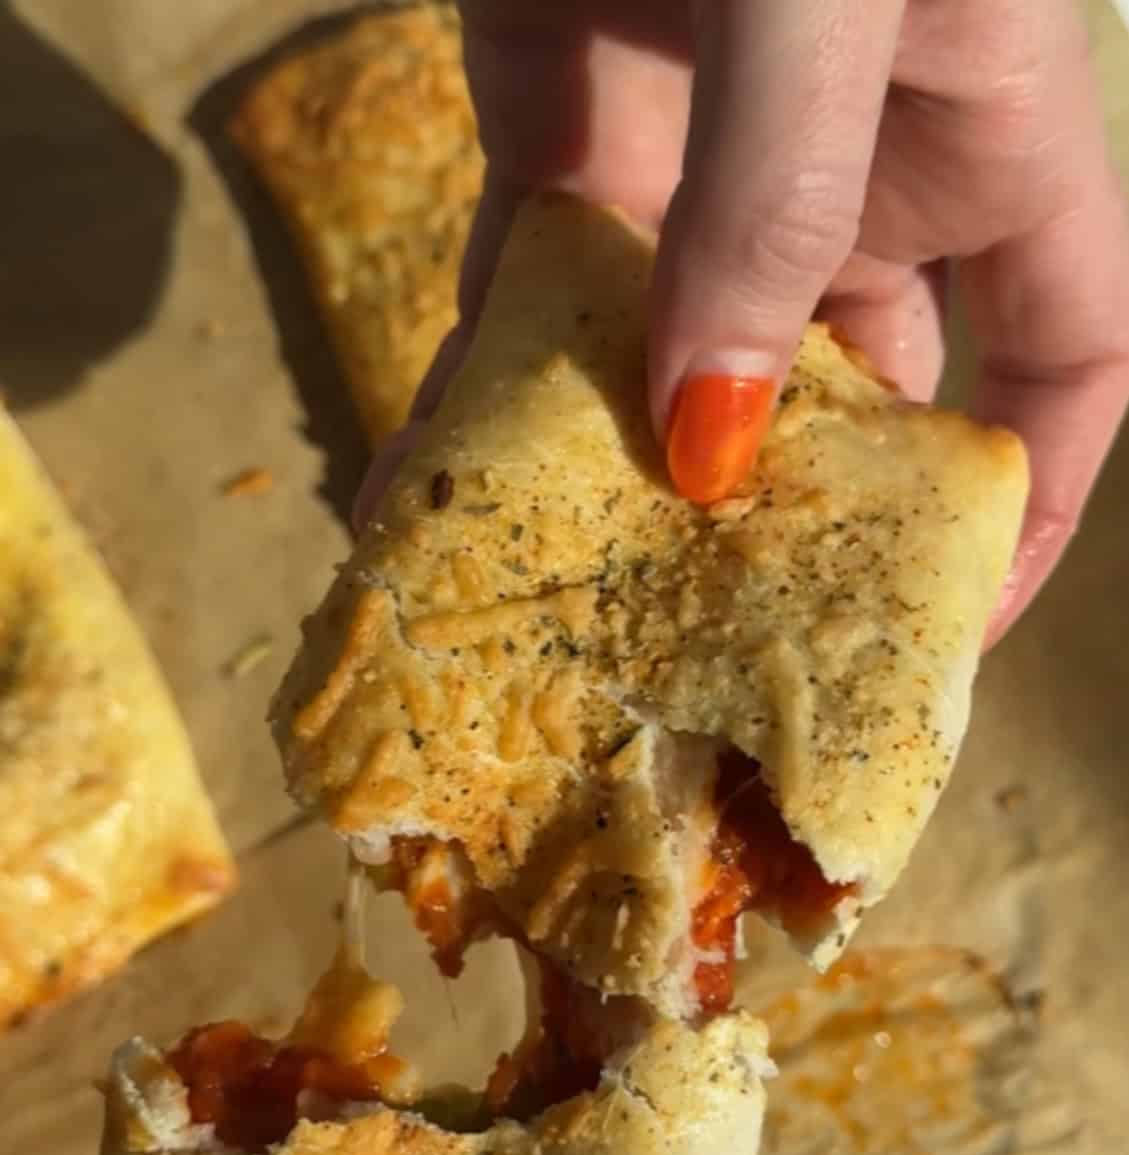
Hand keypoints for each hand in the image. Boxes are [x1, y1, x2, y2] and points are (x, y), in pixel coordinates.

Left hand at [436, 0, 1128, 641]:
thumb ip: (780, 207)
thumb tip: (704, 446)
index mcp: (990, 143)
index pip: (1063, 365)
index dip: (1030, 508)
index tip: (944, 632)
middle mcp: (857, 175)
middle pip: (847, 406)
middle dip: (787, 538)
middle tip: (708, 672)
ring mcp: (705, 158)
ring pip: (679, 369)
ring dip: (615, 494)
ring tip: (546, 624)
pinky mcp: (562, 127)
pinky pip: (533, 299)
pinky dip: (485, 399)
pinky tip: (431, 501)